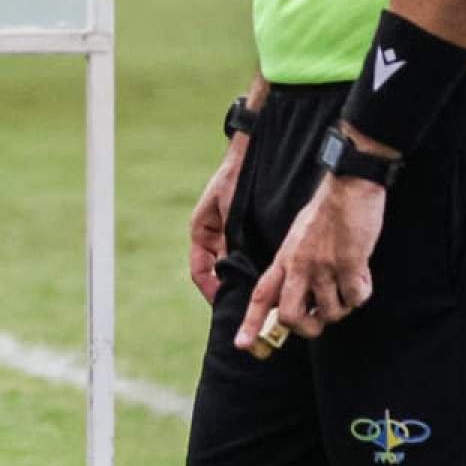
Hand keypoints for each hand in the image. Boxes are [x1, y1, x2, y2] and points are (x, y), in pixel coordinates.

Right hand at [188, 137, 248, 305]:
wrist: (246, 158)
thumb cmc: (234, 180)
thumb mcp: (229, 210)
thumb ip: (229, 238)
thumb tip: (231, 269)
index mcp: (201, 233)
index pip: (200, 272)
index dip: (210, 291)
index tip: (225, 303)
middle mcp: (211, 239)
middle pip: (214, 275)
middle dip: (227, 290)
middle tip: (244, 307)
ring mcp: (225, 237)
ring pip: (229, 268)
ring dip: (240, 281)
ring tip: (256, 297)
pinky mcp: (239, 234)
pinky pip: (241, 257)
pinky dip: (249, 269)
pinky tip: (265, 278)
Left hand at [234, 174, 384, 351]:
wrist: (348, 186)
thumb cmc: (326, 213)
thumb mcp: (298, 239)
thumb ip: (294, 267)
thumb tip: (299, 301)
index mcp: (284, 259)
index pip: (262, 296)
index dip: (251, 323)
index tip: (243, 346)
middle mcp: (299, 266)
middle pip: (292, 317)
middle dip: (307, 328)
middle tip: (320, 319)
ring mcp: (323, 267)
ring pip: (330, 313)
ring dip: (342, 306)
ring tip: (346, 283)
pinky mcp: (349, 264)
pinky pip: (356, 299)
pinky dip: (361, 293)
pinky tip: (361, 273)